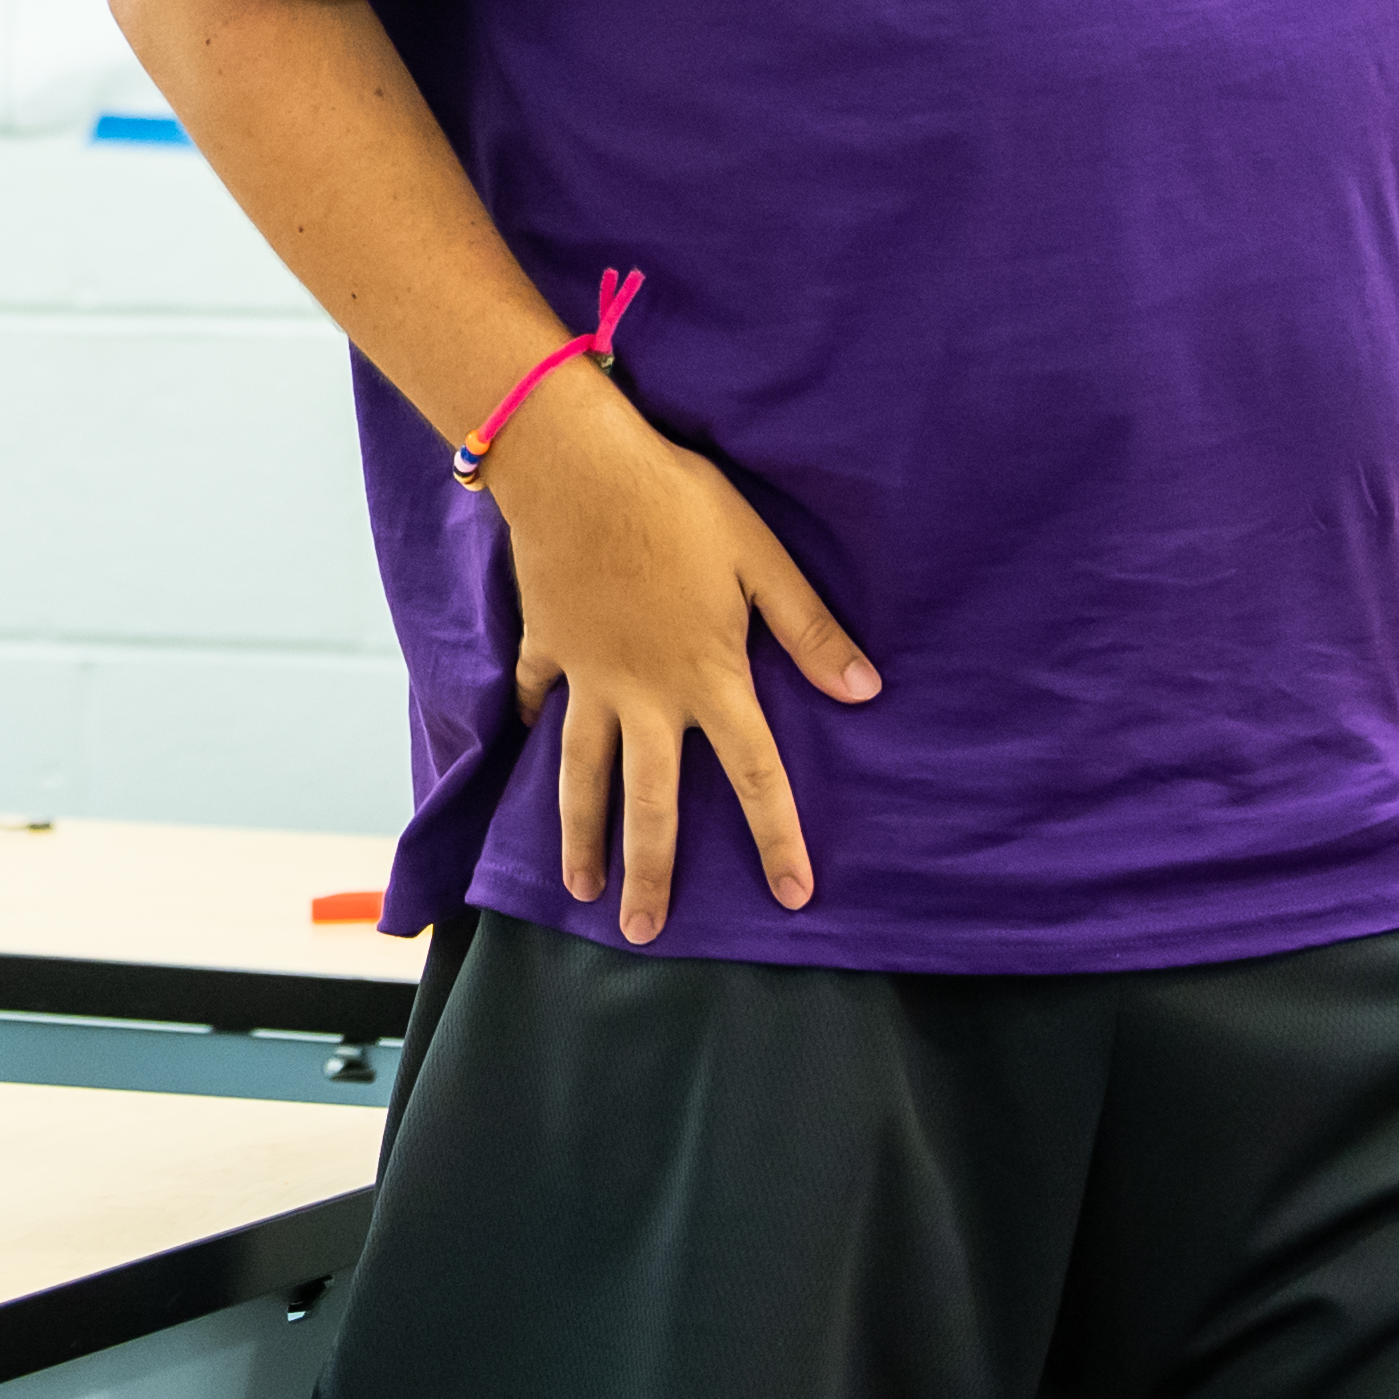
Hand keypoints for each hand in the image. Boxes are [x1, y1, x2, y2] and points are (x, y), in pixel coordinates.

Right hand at [487, 372, 879, 942]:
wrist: (574, 466)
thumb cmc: (678, 503)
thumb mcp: (762, 558)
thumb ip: (809, 631)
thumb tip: (865, 692)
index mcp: (708, 680)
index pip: (755, 776)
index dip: (777, 839)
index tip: (793, 897)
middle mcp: (644, 696)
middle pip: (649, 801)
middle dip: (650, 872)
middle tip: (642, 932)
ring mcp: (588, 675)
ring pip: (581, 772)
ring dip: (580, 834)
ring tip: (578, 887)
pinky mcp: (547, 644)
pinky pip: (542, 697)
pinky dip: (538, 724)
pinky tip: (534, 744)